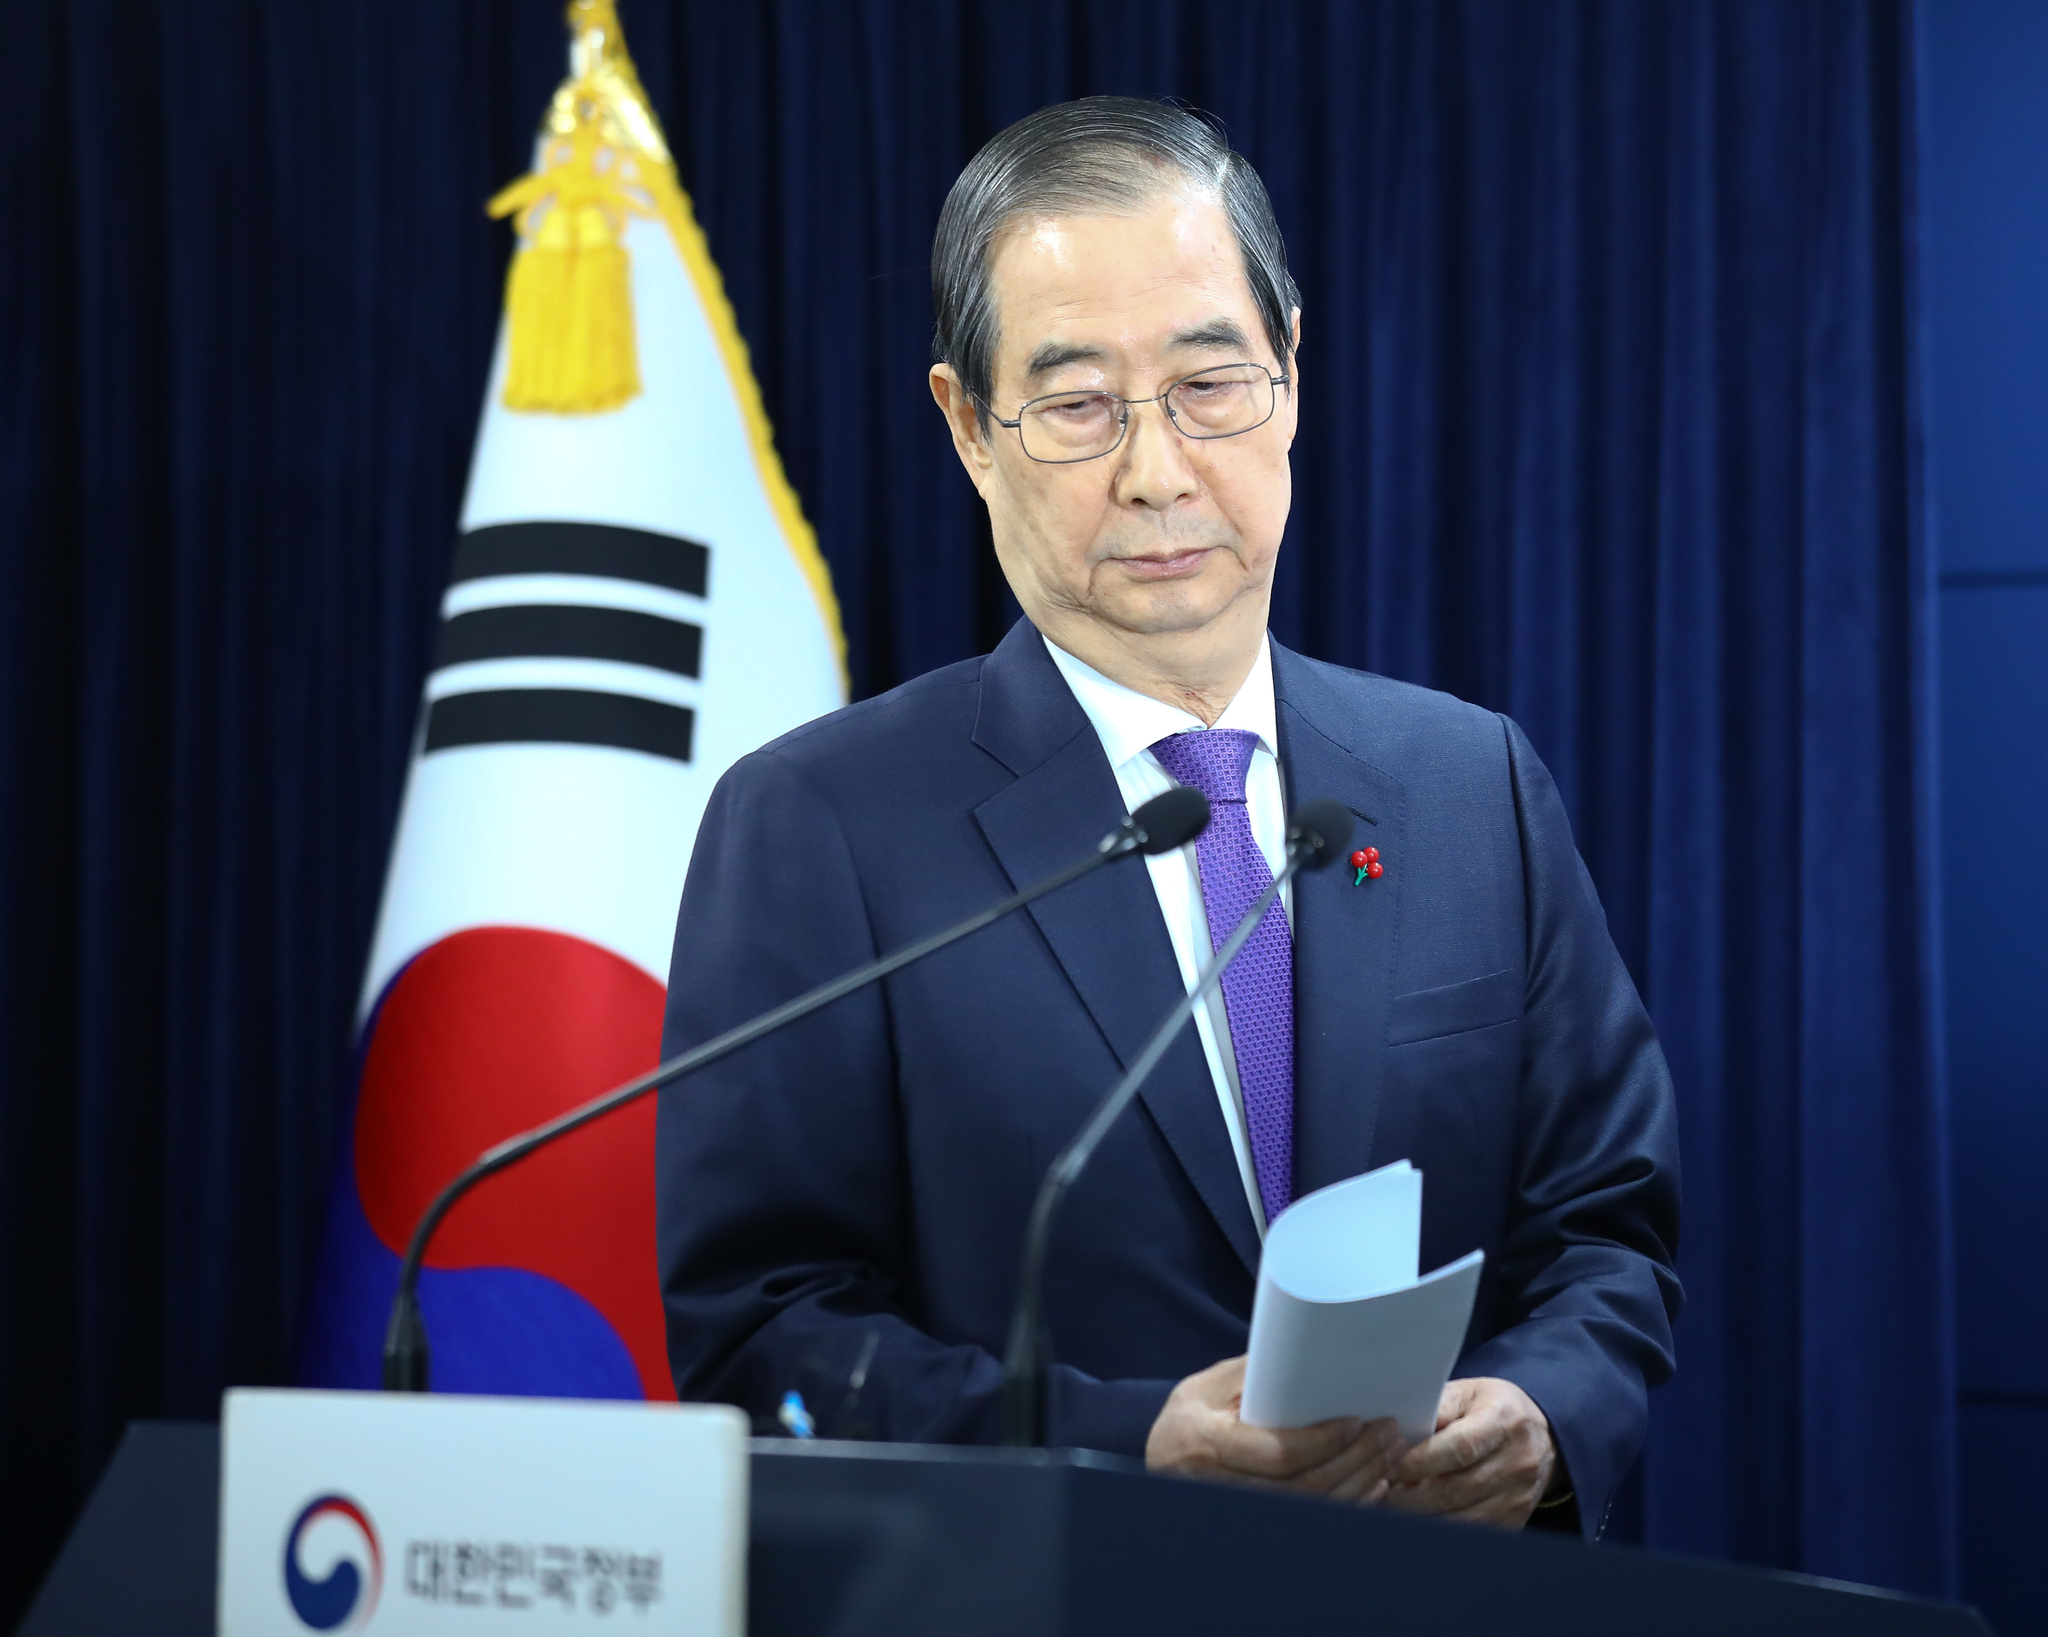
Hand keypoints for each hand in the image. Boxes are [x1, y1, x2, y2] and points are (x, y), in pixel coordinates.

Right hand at [1144, 1355, 1403, 1503]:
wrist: (1159, 1460)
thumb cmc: (1189, 1416)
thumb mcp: (1208, 1386)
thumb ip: (1254, 1375)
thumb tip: (1312, 1356)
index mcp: (1208, 1445)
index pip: (1278, 1454)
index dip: (1323, 1442)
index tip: (1356, 1421)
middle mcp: (1222, 1487)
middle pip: (1304, 1488)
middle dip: (1354, 1461)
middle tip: (1388, 1434)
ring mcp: (1241, 1515)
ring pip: (1314, 1510)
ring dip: (1359, 1484)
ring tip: (1390, 1455)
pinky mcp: (1258, 1526)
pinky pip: (1313, 1522)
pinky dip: (1349, 1506)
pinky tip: (1374, 1486)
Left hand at [1382, 1376, 1557, 1527]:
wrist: (1541, 1435)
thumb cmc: (1492, 1409)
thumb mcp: (1467, 1393)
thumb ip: (1436, 1408)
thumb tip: (1400, 1431)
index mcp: (1503, 1420)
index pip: (1460, 1447)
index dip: (1422, 1461)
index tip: (1392, 1467)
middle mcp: (1517, 1462)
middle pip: (1457, 1490)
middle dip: (1412, 1496)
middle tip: (1381, 1492)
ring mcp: (1519, 1496)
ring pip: (1463, 1520)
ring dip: (1423, 1518)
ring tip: (1393, 1509)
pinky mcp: (1516, 1520)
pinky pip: (1474, 1534)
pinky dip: (1442, 1531)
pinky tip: (1420, 1520)